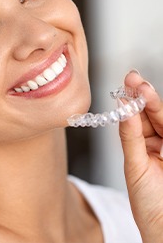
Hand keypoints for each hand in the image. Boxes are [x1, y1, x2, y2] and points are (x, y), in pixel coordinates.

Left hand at [119, 70, 162, 242]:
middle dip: (145, 96)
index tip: (127, 82)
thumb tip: (123, 107)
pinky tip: (153, 108)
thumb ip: (131, 137)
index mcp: (144, 146)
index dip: (133, 99)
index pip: (139, 118)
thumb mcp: (135, 166)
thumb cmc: (149, 204)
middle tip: (135, 80)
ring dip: (156, 105)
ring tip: (143, 90)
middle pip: (155, 115)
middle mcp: (160, 144)